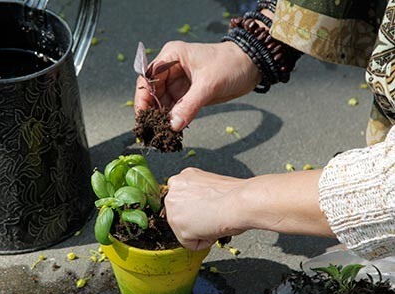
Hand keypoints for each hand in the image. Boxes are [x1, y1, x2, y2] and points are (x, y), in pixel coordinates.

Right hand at [134, 41, 260, 130]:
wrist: (253, 66)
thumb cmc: (231, 64)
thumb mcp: (209, 85)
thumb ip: (189, 106)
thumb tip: (172, 125)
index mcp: (172, 57)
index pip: (147, 78)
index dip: (142, 99)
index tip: (142, 118)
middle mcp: (171, 69)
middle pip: (152, 92)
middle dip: (151, 112)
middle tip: (150, 131)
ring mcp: (179, 82)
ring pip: (162, 103)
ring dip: (161, 118)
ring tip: (159, 134)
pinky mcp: (187, 94)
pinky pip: (174, 109)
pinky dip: (172, 120)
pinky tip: (171, 131)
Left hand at [165, 168, 246, 250]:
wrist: (239, 202)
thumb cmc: (234, 194)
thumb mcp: (211, 186)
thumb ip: (199, 195)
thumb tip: (201, 207)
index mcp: (182, 179)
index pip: (183, 201)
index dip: (199, 208)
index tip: (210, 208)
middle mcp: (172, 192)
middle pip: (182, 216)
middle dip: (197, 220)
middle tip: (214, 215)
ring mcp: (173, 209)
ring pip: (185, 230)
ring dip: (201, 230)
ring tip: (214, 220)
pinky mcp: (177, 226)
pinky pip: (191, 243)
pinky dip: (205, 242)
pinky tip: (214, 228)